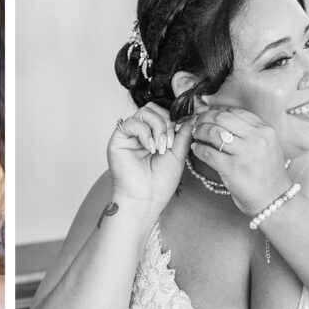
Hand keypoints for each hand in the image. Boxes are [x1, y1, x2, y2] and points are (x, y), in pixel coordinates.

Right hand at [108, 102, 192, 216]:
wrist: (146, 200)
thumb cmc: (159, 182)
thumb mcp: (178, 154)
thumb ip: (183, 134)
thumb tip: (191, 116)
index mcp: (153, 135)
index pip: (162, 113)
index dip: (174, 119)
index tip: (181, 134)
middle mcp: (140, 133)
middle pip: (153, 108)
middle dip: (166, 122)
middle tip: (169, 142)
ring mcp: (129, 136)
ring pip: (144, 111)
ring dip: (157, 127)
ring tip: (160, 147)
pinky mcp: (117, 139)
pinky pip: (131, 122)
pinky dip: (145, 133)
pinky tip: (149, 148)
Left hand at [188, 106, 292, 215]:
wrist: (273, 198)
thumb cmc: (266, 172)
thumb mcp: (266, 145)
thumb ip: (247, 130)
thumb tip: (218, 115)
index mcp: (266, 129)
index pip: (236, 111)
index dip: (216, 109)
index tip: (206, 112)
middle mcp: (257, 138)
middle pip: (222, 117)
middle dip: (205, 117)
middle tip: (196, 121)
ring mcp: (245, 153)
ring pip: (213, 132)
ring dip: (199, 131)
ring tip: (195, 134)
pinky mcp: (232, 168)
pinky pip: (208, 152)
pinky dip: (198, 149)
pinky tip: (196, 149)